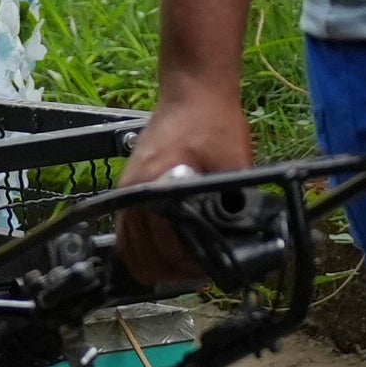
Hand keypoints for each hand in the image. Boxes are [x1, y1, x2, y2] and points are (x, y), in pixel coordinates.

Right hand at [111, 84, 253, 293]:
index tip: (212, 269)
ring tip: (183, 268)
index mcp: (156, 186)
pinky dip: (140, 249)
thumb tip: (240, 239)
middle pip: (141, 253)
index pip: (165, 245)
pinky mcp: (128, 188)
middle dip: (172, 269)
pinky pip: (125, 231)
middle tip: (200, 273)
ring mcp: (126, 190)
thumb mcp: (233, 165)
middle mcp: (133, 192)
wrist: (193, 93)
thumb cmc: (213, 124)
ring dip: (154, 264)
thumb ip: (233, 203)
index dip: (190, 264)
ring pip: (128, 247)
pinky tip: (162, 256)